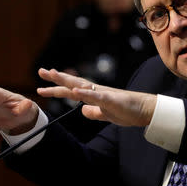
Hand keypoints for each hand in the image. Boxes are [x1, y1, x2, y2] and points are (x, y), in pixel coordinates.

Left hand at [37, 68, 156, 126]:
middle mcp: (96, 91)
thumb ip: (94, 112)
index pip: (72, 89)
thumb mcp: (106, 114)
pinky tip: (76, 90)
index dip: (58, 86)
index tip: (44, 83)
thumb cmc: (127, 110)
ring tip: (53, 75)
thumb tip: (83, 111)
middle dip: (56, 78)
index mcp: (94, 95)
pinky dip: (86, 93)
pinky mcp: (111, 100)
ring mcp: (103, 94)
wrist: (145, 110)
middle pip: (73, 82)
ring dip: (67, 80)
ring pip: (82, 85)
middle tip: (42, 71)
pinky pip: (96, 96)